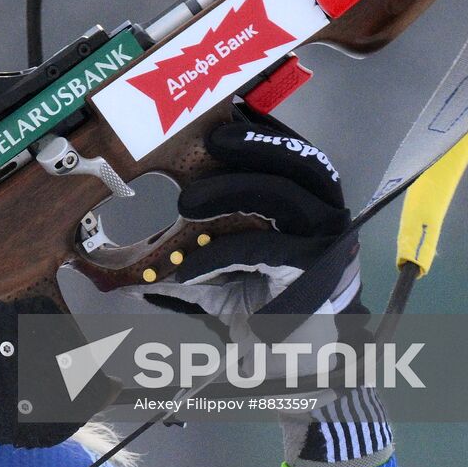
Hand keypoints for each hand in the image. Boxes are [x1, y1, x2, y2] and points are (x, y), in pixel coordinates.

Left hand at [129, 119, 358, 338]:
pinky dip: (220, 253)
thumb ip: (198, 235)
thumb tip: (141, 214)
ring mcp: (323, 242)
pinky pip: (262, 248)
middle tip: (213, 140)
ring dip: (234, 187)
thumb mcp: (223, 261)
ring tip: (187, 202)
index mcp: (310, 200)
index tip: (229, 111)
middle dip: (257, 143)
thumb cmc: (257, 299)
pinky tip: (187, 268)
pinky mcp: (312, 272)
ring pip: (284, 195)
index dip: (267, 127)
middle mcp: (326, 214)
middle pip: (302, 162)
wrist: (284, 355)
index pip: (296, 150)